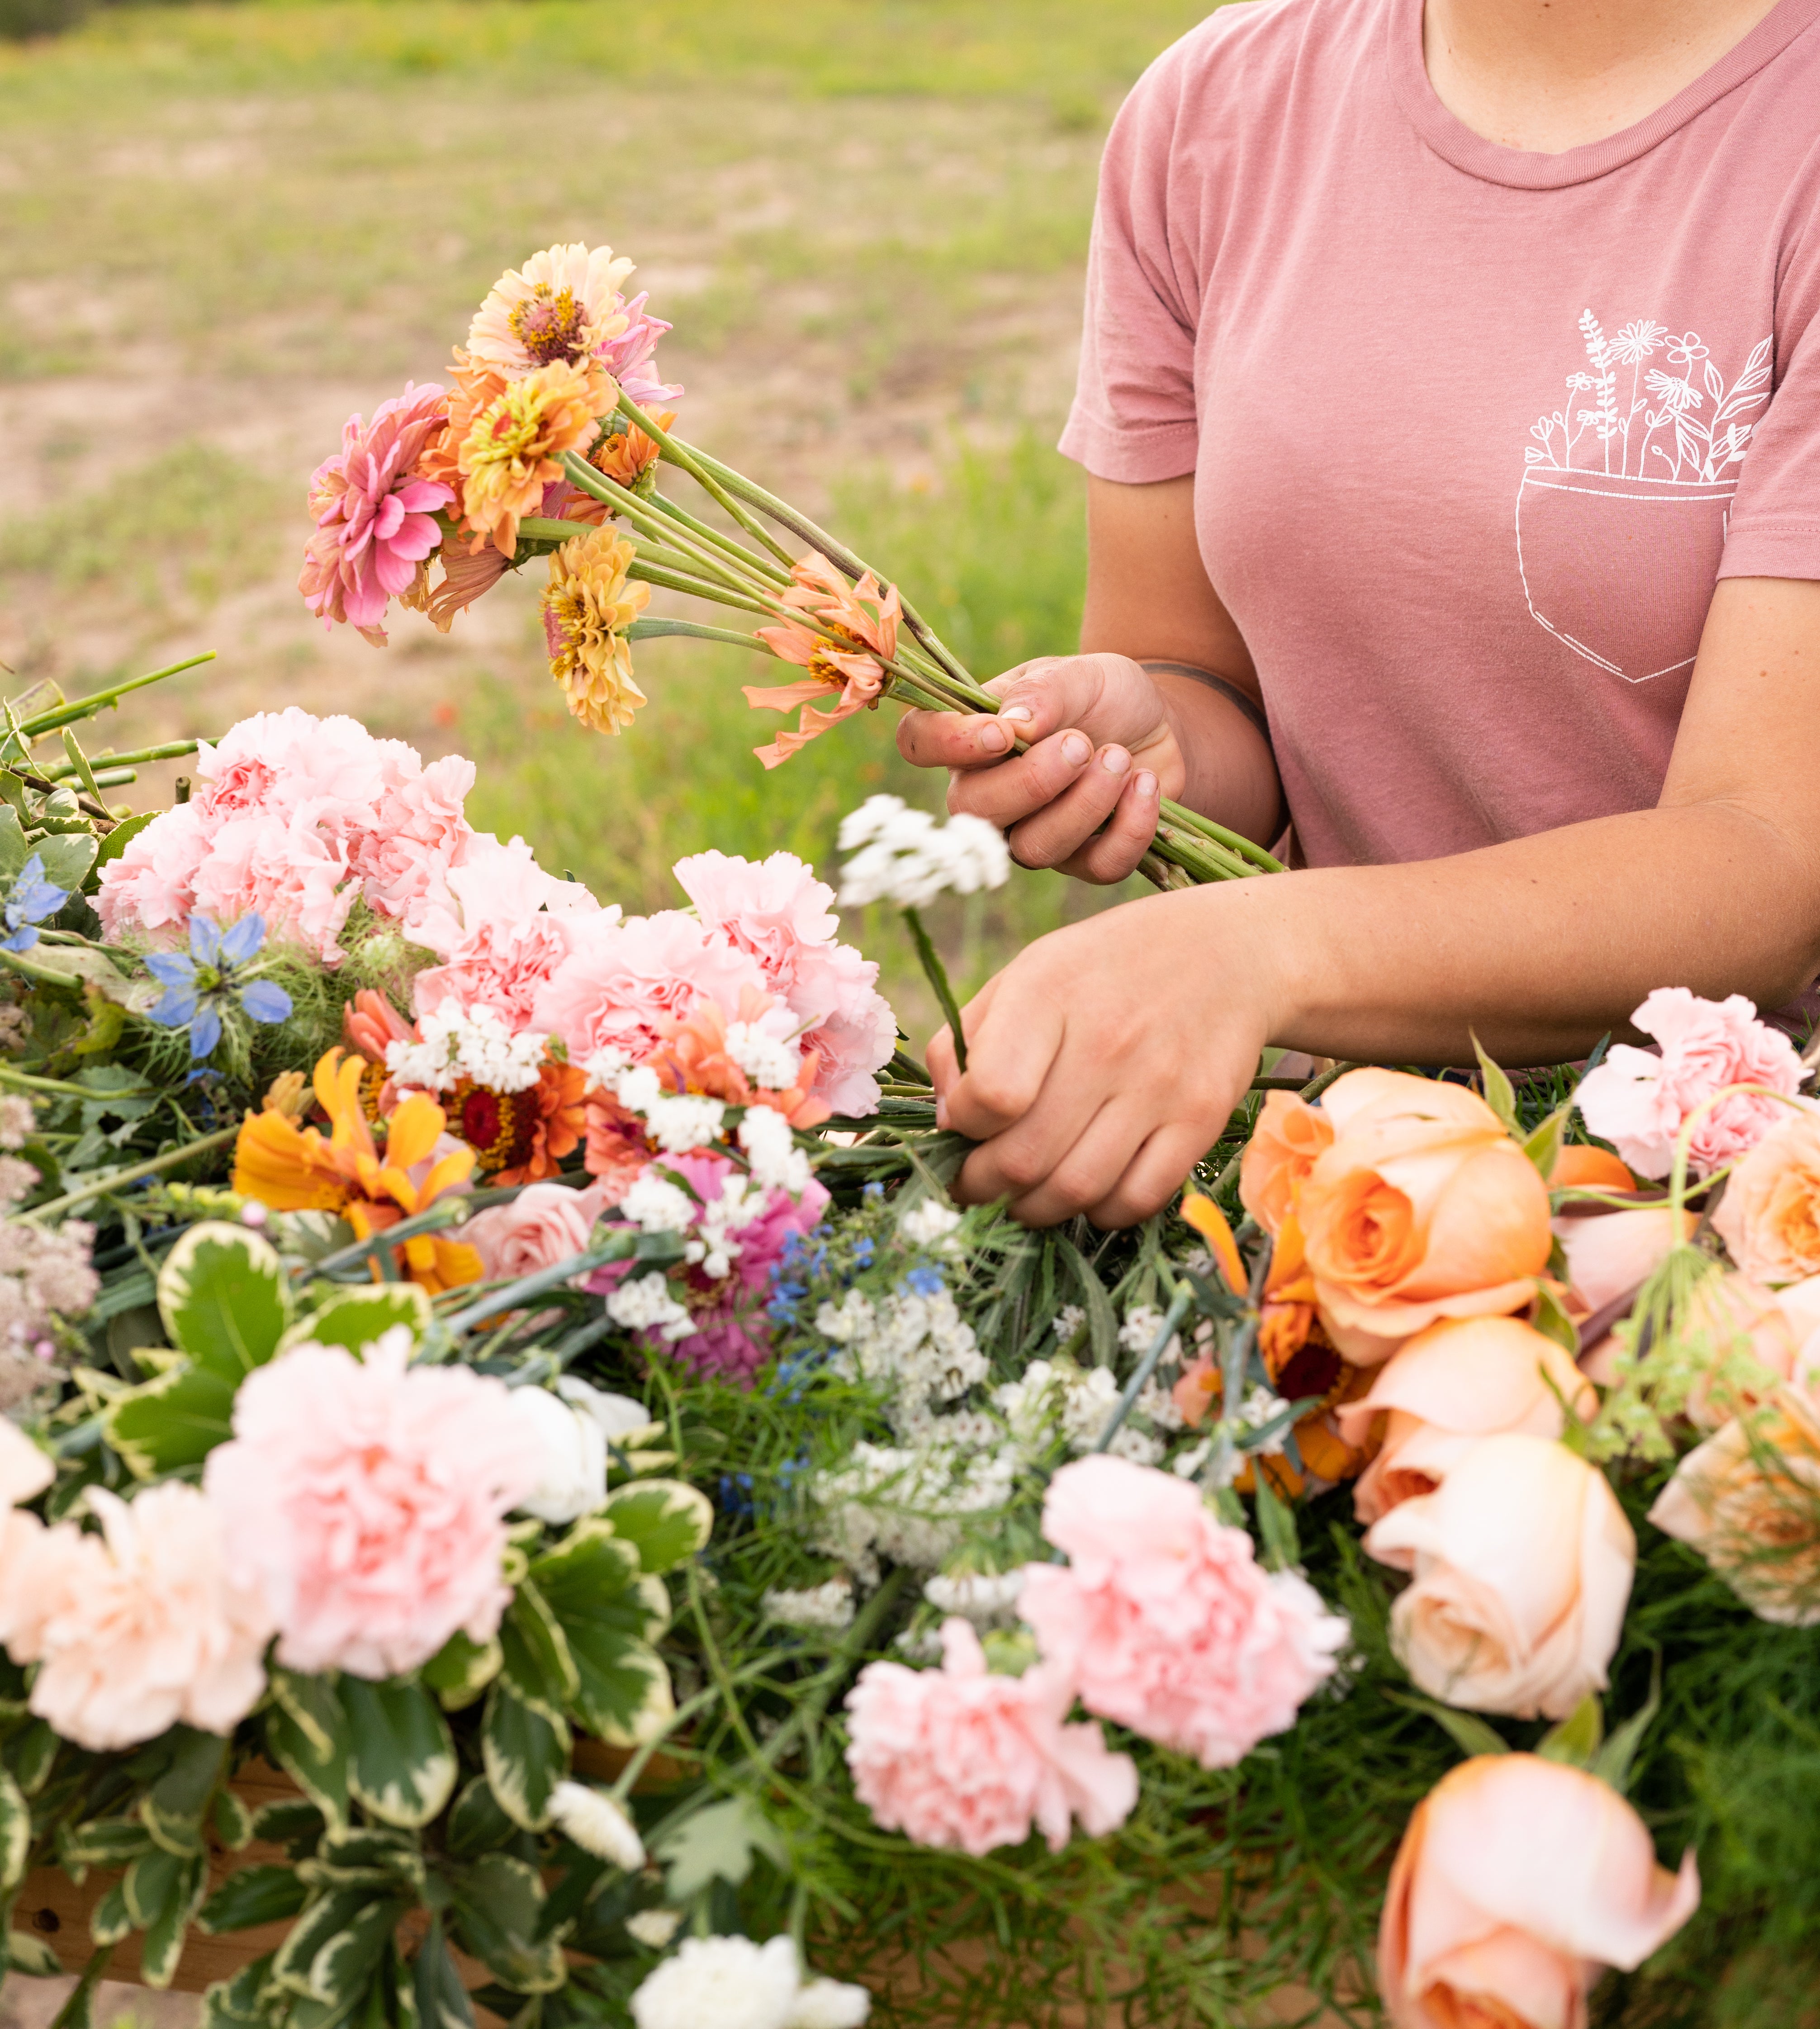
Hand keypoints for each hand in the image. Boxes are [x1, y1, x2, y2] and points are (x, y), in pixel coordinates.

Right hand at [895, 653, 1181, 883]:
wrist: (1162, 726)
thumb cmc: (1106, 696)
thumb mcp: (1083, 673)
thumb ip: (1046, 690)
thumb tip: (1014, 722)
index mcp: (974, 738)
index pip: (921, 743)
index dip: (948, 743)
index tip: (1001, 733)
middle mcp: (990, 794)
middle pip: (974, 812)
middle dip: (1031, 781)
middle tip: (1079, 743)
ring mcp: (1034, 834)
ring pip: (1033, 850)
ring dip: (1084, 804)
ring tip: (1120, 757)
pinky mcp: (1085, 860)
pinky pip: (1097, 867)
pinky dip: (1129, 827)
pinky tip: (1146, 784)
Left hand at [928, 885, 1281, 1226]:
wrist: (1230, 956)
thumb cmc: (1104, 971)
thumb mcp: (1025, 975)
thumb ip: (967, 1042)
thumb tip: (946, 1123)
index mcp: (1048, 993)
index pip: (990, 1095)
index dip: (963, 1127)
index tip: (964, 1127)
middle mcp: (1107, 1041)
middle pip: (1026, 1158)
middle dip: (984, 1188)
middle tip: (977, 1186)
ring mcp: (1160, 1085)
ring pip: (1078, 1189)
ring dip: (1035, 1210)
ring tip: (1023, 1197)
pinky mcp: (1202, 1120)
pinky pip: (1138, 1199)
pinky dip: (1100, 1213)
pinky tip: (1086, 1192)